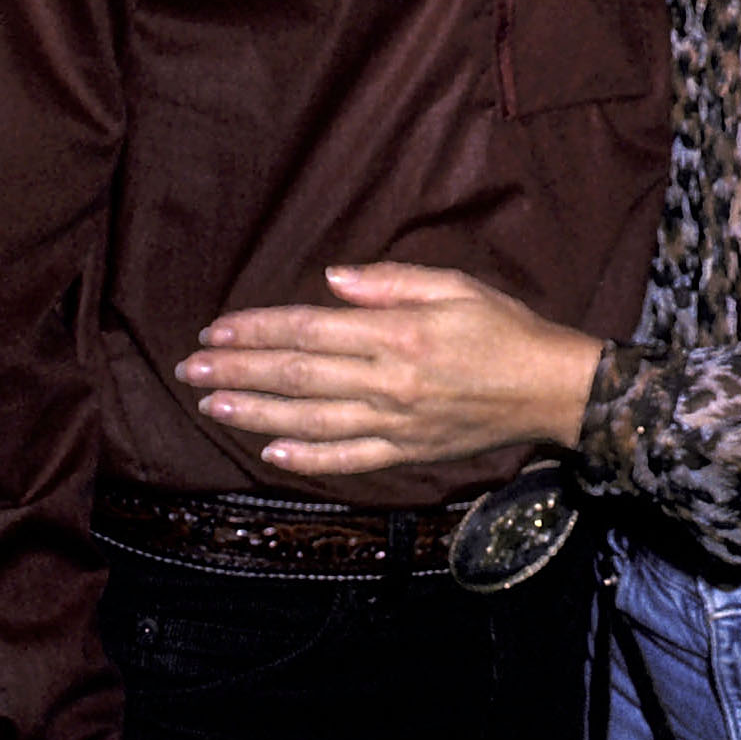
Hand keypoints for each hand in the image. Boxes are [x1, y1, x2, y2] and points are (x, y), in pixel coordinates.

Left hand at [177, 261, 605, 477]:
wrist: (552, 388)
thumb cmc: (505, 327)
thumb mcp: (454, 285)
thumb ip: (391, 282)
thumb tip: (331, 280)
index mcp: (398, 334)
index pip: (309, 329)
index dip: (257, 330)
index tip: (215, 330)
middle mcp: (390, 382)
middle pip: (298, 376)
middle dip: (238, 372)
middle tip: (189, 370)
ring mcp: (397, 423)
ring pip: (310, 420)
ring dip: (255, 415)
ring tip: (211, 407)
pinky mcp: (408, 452)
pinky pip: (348, 459)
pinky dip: (307, 458)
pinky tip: (270, 454)